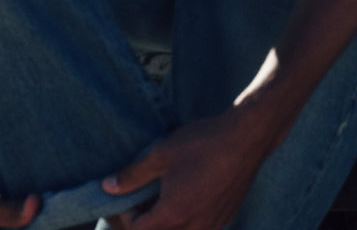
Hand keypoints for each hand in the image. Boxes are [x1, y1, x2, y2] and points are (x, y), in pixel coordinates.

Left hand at [103, 109, 270, 229]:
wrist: (249, 136)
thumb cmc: (204, 143)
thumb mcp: (160, 154)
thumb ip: (132, 175)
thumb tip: (107, 187)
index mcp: (173, 215)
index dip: (124, 217)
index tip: (125, 198)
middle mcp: (194, 227)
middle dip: (145, 223)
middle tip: (138, 203)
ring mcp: (213, 224)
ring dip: (167, 224)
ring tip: (163, 200)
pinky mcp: (226, 216)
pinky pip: (200, 228)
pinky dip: (187, 220)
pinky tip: (188, 197)